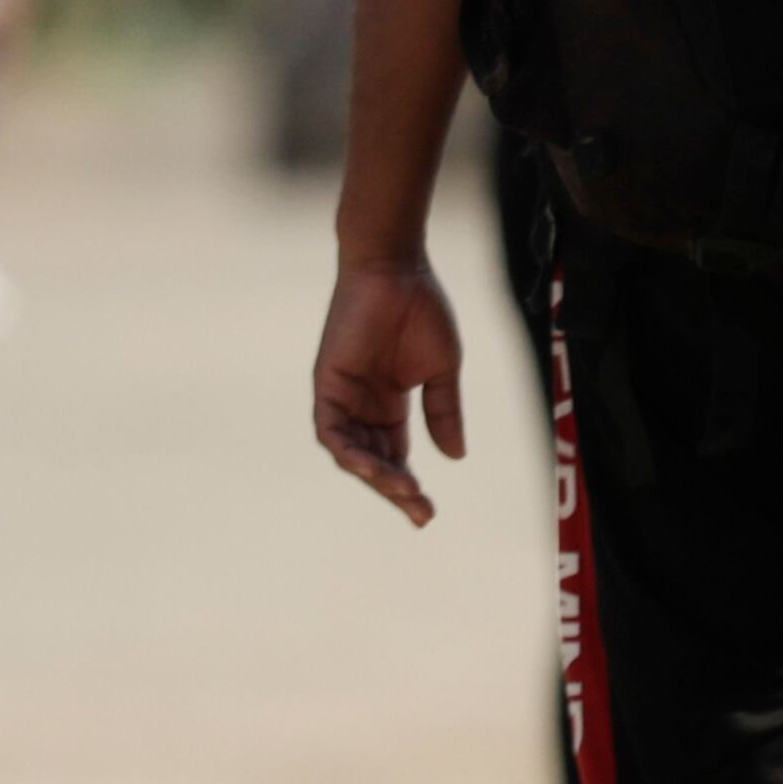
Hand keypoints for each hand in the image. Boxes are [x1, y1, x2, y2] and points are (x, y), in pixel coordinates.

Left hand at [313, 256, 468, 526]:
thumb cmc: (420, 309)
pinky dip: (347, 451)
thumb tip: (455, 457)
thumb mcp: (440, 370)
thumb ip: (444, 412)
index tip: (428, 514)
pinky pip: (330, 430)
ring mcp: (343, 396)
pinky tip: (369, 467)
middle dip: (394, 490)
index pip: (394, 457)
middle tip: (420, 512)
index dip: (408, 487)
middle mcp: (362, 406)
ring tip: (401, 491)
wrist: (398, 269)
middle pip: (374, 461)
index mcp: (389, 404)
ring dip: (374, 475)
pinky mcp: (327, 383)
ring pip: (350, 453)